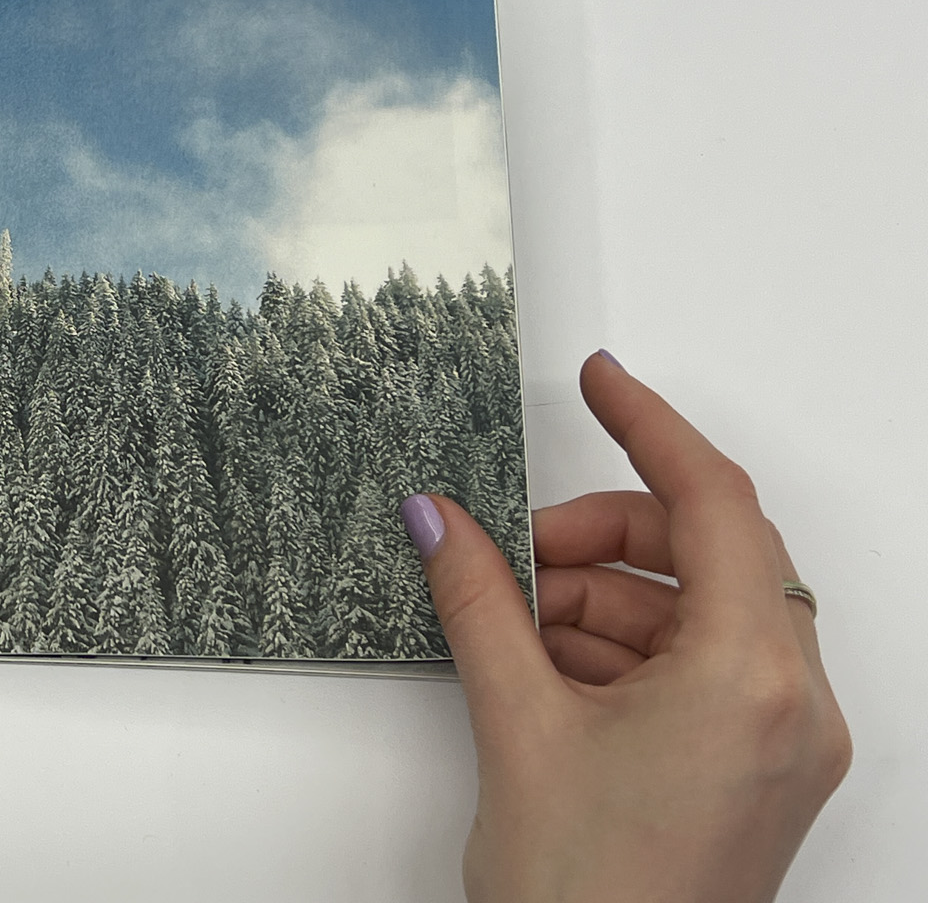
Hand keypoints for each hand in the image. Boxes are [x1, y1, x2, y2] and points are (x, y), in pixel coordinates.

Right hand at [403, 351, 850, 902]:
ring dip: (599, 600)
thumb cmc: (586, 900)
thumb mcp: (516, 724)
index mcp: (751, 680)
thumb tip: (439, 517)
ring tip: (513, 629)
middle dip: (601, 538)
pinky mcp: (760, 770)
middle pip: (708, 552)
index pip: (714, 502)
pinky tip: (545, 671)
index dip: (649, 425)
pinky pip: (699, 665)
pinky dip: (622, 649)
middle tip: (513, 549)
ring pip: (696, 610)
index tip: (600, 380)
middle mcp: (792, 704)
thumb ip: (476, 599)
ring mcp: (784, 742)